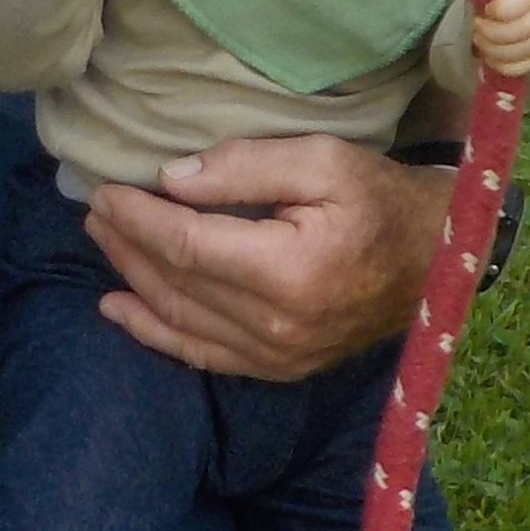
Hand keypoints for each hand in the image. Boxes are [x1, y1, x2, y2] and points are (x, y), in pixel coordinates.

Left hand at [81, 136, 451, 381]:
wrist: (434, 261)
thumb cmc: (379, 199)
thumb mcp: (321, 160)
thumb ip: (244, 167)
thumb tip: (171, 181)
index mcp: (290, 271)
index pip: (188, 245)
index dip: (139, 218)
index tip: (107, 190)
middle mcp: (279, 326)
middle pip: (177, 284)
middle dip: (127, 244)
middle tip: (94, 208)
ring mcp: (279, 357)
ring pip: (182, 321)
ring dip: (133, 280)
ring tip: (102, 241)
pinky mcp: (280, 369)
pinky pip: (203, 355)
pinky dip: (155, 332)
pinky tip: (118, 309)